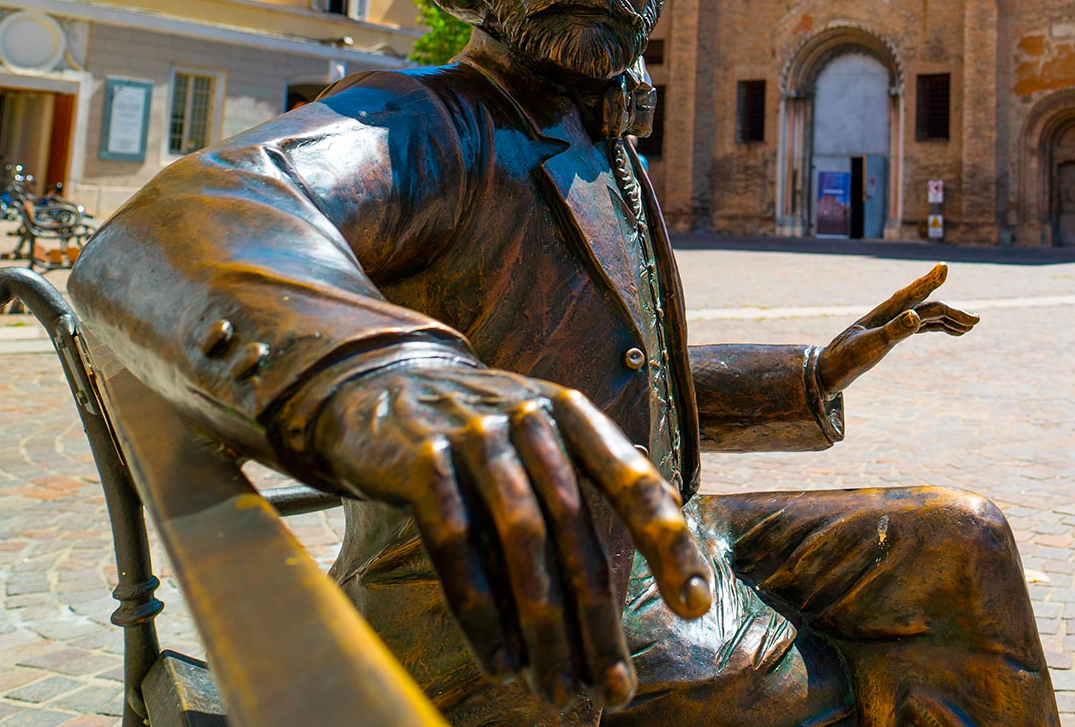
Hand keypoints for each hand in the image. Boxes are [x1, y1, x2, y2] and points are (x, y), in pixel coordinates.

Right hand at [294, 360, 711, 708]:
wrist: (379, 384)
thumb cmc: (482, 431)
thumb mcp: (545, 435)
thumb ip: (595, 481)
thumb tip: (657, 547)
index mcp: (575, 415)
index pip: (635, 481)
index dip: (670, 544)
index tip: (695, 605)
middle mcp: (532, 420)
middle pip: (576, 530)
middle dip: (599, 618)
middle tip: (616, 688)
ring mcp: (475, 438)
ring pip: (521, 543)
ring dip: (544, 626)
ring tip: (558, 691)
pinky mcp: (421, 461)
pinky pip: (455, 546)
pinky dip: (480, 610)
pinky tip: (501, 662)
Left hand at [817, 263, 977, 392]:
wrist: (828, 371)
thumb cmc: (846, 359)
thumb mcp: (871, 346)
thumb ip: (894, 331)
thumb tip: (916, 316)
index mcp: (888, 312)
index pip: (915, 294)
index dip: (931, 281)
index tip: (945, 268)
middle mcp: (893, 313)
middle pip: (929, 307)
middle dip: (953, 311)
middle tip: (976, 321)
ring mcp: (894, 322)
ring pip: (928, 315)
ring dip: (949, 318)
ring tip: (970, 326)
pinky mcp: (893, 333)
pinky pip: (922, 325)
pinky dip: (938, 326)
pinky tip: (949, 331)